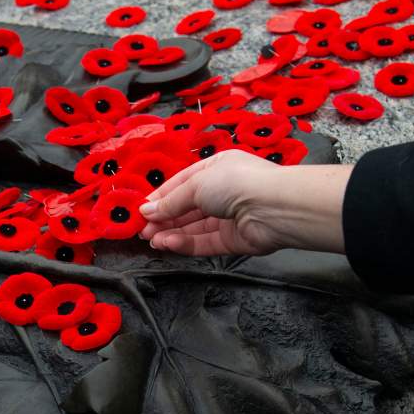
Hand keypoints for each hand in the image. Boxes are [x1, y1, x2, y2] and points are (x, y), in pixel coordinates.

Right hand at [138, 150, 352, 256]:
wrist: (273, 207)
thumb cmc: (234, 182)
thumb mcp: (196, 185)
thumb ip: (170, 201)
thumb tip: (145, 212)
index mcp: (217, 169)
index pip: (183, 183)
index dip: (161, 197)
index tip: (141, 211)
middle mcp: (223, 192)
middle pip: (187, 208)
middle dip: (164, 218)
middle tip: (142, 231)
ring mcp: (228, 218)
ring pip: (194, 227)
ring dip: (171, 233)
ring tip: (151, 240)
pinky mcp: (232, 240)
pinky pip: (204, 242)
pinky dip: (185, 244)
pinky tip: (168, 244)